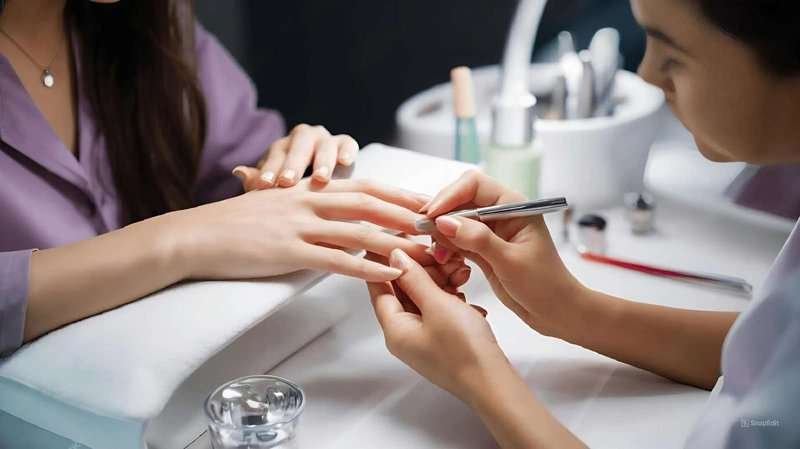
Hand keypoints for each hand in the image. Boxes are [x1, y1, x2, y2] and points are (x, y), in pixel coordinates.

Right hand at [157, 179, 432, 281]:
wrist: (194, 235)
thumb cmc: (231, 224)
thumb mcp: (270, 205)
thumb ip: (300, 206)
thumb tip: (322, 211)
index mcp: (306, 190)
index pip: (360, 186)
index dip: (394, 193)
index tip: (422, 201)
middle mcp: (308, 201)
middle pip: (368, 202)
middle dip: (406, 211)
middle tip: (437, 222)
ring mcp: (299, 225)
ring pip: (359, 230)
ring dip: (396, 240)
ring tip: (425, 250)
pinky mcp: (289, 251)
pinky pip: (335, 259)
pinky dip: (365, 265)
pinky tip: (388, 273)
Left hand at [233, 124, 358, 189]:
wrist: (325, 196)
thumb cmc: (294, 196)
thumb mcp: (275, 193)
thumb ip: (258, 184)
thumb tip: (238, 171)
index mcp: (283, 148)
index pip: (275, 155)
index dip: (270, 170)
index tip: (264, 186)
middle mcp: (303, 139)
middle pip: (298, 146)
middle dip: (293, 164)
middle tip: (288, 181)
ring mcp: (326, 140)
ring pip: (323, 144)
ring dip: (322, 161)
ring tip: (320, 179)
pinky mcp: (346, 145)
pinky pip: (347, 144)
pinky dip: (347, 151)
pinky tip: (345, 162)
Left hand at [367, 248, 508, 400]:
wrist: (493, 383)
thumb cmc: (464, 350)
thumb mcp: (437, 305)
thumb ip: (415, 278)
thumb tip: (395, 258)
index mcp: (394, 329)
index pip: (378, 286)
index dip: (384, 261)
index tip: (394, 239)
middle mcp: (405, 334)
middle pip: (403, 291)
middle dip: (422, 269)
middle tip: (439, 254)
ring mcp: (424, 338)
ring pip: (424, 298)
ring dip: (440, 281)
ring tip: (459, 271)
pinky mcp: (442, 339)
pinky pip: (439, 309)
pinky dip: (451, 296)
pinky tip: (465, 290)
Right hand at [422, 170, 586, 338]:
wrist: (556, 311)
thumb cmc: (545, 285)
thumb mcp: (510, 261)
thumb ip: (478, 239)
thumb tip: (445, 221)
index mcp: (513, 205)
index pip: (474, 184)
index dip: (449, 195)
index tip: (432, 214)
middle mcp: (500, 213)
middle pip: (460, 199)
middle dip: (441, 214)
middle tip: (424, 233)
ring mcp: (490, 231)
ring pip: (454, 220)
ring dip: (441, 233)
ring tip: (438, 254)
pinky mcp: (482, 248)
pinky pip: (456, 239)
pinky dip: (446, 247)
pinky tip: (444, 260)